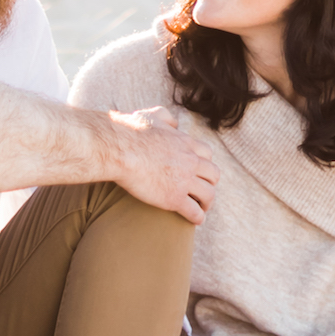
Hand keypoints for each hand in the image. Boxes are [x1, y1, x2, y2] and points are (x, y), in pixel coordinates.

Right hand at [106, 106, 218, 224]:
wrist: (120, 149)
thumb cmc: (130, 131)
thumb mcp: (153, 115)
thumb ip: (167, 117)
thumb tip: (174, 123)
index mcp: (185, 142)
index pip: (207, 154)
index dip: (204, 164)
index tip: (198, 171)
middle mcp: (190, 161)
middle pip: (214, 174)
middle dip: (210, 183)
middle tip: (202, 190)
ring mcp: (184, 180)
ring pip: (209, 194)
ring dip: (207, 202)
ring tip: (201, 208)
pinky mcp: (174, 198)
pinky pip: (194, 212)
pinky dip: (198, 217)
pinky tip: (195, 220)